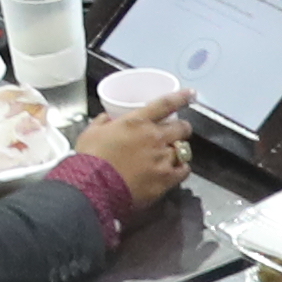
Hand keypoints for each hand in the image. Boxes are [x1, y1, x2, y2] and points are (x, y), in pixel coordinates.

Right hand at [76, 84, 191, 206]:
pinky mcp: (167, 179)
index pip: (165, 104)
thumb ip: (102, 123)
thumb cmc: (90, 158)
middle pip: (181, 128)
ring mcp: (163, 159)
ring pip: (183, 150)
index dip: (180, 97)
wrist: (94, 187)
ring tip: (172, 155)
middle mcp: (154, 137)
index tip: (191, 94)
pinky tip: (176, 171)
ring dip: (178, 151)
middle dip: (182, 129)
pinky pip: (184, 170)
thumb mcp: (91, 132)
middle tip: (178, 132)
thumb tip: (107, 119)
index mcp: (136, 122)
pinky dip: (181, 169)